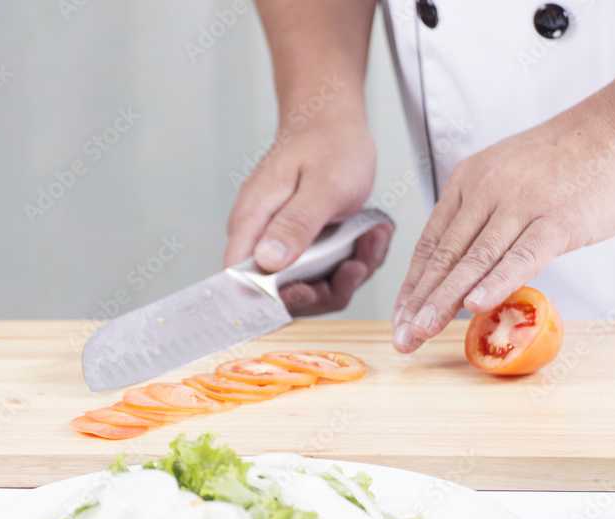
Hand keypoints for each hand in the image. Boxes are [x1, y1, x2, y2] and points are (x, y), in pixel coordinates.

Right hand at [224, 114, 390, 316]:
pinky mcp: (303, 247)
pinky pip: (327, 273)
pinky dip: (353, 262)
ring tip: (371, 240)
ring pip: (312, 288)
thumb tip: (268, 262)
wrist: (333, 122)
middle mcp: (260, 240)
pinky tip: (370, 236)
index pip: (243, 282)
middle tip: (358, 262)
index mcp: (252, 224)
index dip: (276, 299)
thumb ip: (296, 225)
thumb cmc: (327, 144)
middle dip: (327, 288)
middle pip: (283, 295)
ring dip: (347, 274)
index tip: (314, 288)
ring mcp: (282, 245)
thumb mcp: (322, 185)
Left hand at [392, 103, 614, 351]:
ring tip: (423, 330)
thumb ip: (484, 216)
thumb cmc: (568, 160)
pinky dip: (496, 282)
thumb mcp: (507, 176)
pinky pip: (522, 256)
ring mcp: (522, 204)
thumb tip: (465, 265)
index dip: (413, 284)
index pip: (432, 242)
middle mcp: (487, 190)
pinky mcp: (558, 219)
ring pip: (475, 259)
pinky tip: (476, 306)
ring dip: (446, 299)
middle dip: (420, 301)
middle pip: (446, 255)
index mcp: (469, 181)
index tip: (400, 317)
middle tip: (402, 337)